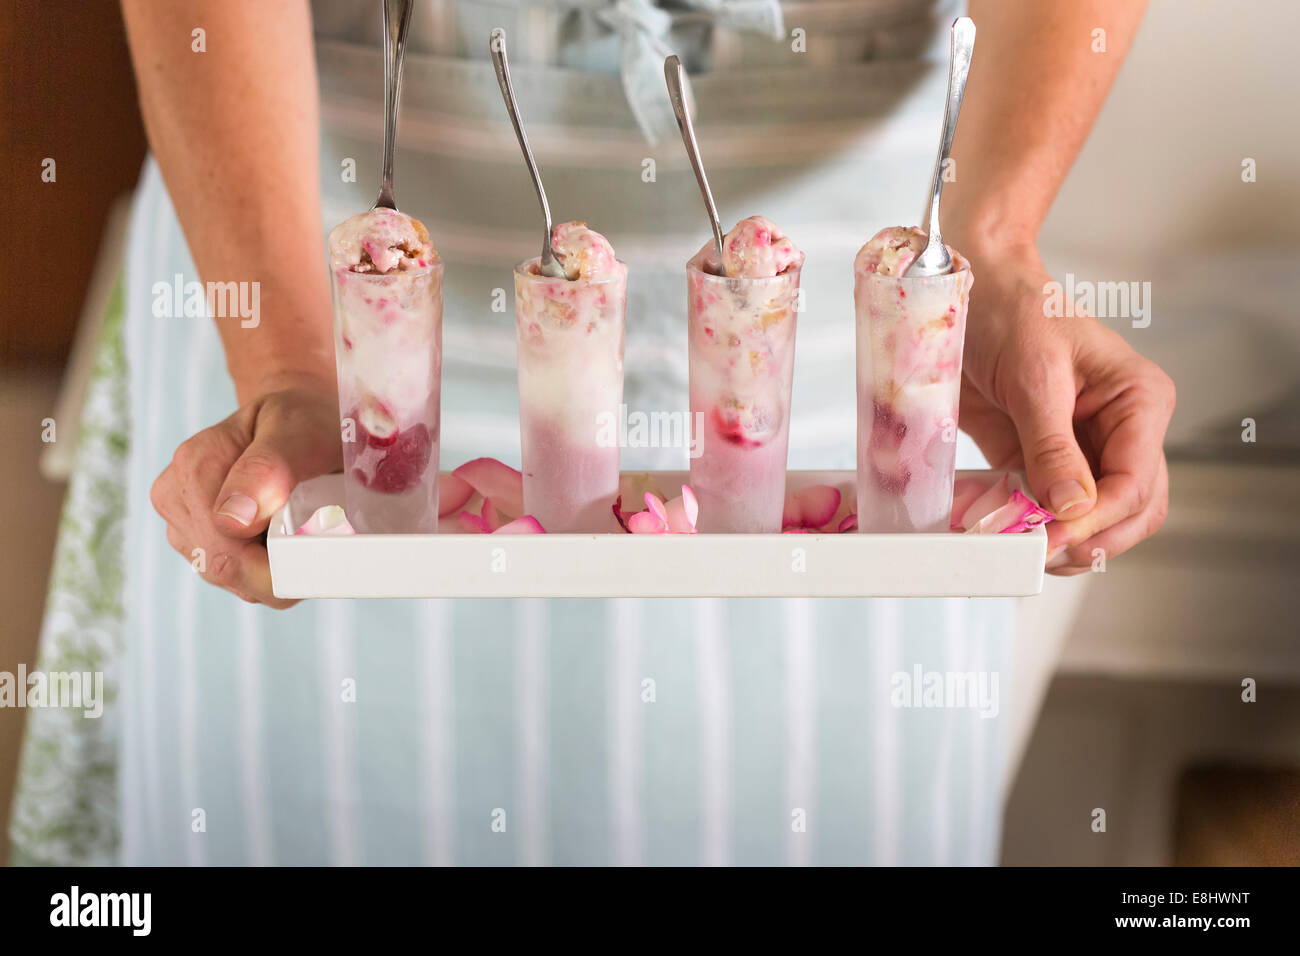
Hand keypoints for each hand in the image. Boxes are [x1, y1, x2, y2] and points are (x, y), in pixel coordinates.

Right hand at [150, 377, 340, 606]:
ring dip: (274, 572)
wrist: (300, 420)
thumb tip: (231, 520)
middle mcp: (177, 495)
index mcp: (195, 464)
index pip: (224, 546)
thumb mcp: (299, 429)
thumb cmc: (304, 421)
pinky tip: (289, 542)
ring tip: (306, 532)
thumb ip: (268, 467)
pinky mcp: (196, 541)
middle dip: (278, 572)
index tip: (322, 552)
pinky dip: (268, 571)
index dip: (276, 564)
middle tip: (325, 544)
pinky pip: (235, 578)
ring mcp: (183, 522)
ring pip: (230, 579)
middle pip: (224, 568)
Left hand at [958, 249, 1175, 574]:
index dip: (1098, 518)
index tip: (1054, 536)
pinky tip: (1005, 533)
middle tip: (1041, 554)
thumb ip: (1051, 443)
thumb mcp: (1034, 374)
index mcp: (1138, 401)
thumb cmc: (1012, 311)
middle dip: (1091, 540)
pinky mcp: (1042, 461)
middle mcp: (1121, 430)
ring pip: (1098, 519)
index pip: (1135, 482)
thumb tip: (1070, 507)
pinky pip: (1049, 508)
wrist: (970, 291)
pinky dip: (1031, 526)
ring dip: (1066, 542)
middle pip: (1130, 511)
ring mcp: (1084, 450)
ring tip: (1024, 550)